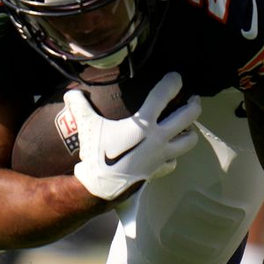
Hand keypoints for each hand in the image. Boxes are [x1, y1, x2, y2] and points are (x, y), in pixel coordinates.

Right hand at [65, 70, 200, 200]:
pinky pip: (173, 161)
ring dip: (191, 132)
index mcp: (144, 124)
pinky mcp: (159, 169)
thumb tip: (70, 92)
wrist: (102, 185)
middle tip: (194, 99)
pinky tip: (168, 153)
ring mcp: (162, 155)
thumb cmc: (98, 153)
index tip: (177, 77)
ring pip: (188, 141)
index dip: (172, 83)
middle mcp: (159, 138)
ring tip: (188, 127)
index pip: (163, 96)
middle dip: (193, 105)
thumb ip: (80, 106)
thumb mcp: (87, 126)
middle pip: (187, 117)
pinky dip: (174, 156)